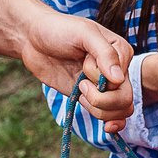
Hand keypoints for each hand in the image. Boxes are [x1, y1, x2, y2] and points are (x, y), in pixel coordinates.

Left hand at [20, 4, 133, 130]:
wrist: (33, 38)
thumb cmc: (58, 29)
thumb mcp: (84, 34)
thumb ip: (104, 53)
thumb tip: (118, 79)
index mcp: (121, 52)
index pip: (123, 79)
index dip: (101, 77)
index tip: (83, 60)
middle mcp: (116, 70)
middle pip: (125, 99)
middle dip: (101, 99)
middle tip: (80, 85)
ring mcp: (103, 85)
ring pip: (119, 111)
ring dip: (98, 108)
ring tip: (79, 92)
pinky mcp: (90, 96)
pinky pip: (108, 115)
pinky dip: (111, 122)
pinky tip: (107, 127)